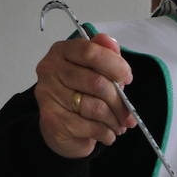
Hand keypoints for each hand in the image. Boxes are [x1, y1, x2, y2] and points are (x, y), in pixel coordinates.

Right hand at [34, 33, 135, 158]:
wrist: (61, 126)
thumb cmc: (82, 92)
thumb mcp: (98, 70)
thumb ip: (106, 55)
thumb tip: (110, 42)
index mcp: (62, 52)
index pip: (90, 52)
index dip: (115, 65)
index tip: (127, 78)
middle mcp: (50, 70)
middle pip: (96, 83)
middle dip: (119, 101)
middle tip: (129, 114)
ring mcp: (47, 94)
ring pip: (95, 107)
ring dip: (114, 120)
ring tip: (120, 125)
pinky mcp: (51, 119)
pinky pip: (88, 126)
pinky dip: (105, 133)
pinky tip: (108, 134)